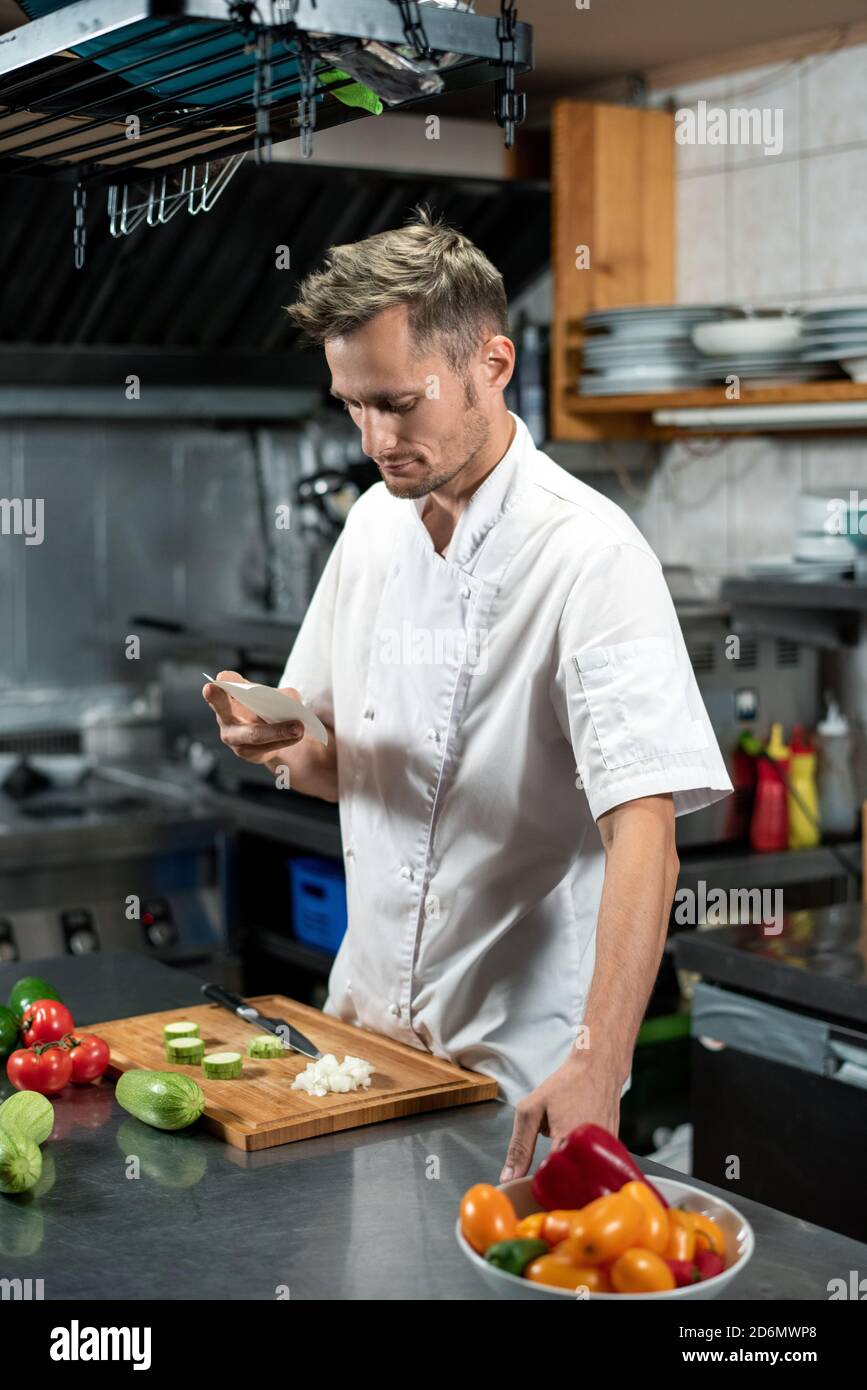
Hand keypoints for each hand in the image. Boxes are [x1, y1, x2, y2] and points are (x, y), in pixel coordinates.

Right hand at [202, 670, 305, 765]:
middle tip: (210, 688)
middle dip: (217, 699)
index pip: (226, 682)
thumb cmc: (271, 709)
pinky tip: (296, 736)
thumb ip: (285, 696)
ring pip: (253, 734)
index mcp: (231, 694)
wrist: (276, 735)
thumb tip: (290, 702)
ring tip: (298, 728)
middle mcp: (225, 715)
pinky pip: (265, 747)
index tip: (220, 677)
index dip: (223, 680)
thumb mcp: (281, 697)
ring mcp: (232, 736)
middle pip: (221, 708)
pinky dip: (284, 740)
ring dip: (277, 731)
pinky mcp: (245, 752)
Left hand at [499, 1052, 622, 1182]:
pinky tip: (578, 1159)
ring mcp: (608, 1152)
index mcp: (569, 1141)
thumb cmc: (566, 1085)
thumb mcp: (531, 1110)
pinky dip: (586, 1169)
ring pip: (589, 1181)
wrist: (599, 1067)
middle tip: (549, 1185)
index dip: (543, 1191)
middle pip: (575, 1189)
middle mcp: (593, 1150)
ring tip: (565, 1170)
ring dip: (575, 1181)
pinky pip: (599, 1170)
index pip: (555, 1184)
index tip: (535, 1192)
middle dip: (561, 1191)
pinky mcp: (615, 1151)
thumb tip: (507, 1178)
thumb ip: (519, 1147)